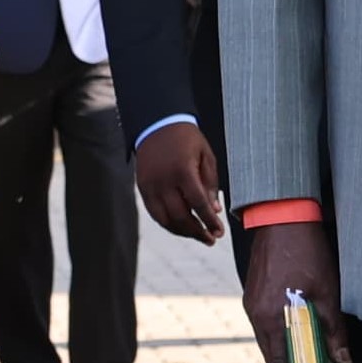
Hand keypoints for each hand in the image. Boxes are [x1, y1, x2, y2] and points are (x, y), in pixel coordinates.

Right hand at [134, 122, 224, 243]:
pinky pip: (155, 213)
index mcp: (183, 171)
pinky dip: (168, 223)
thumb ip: (210, 183)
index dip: (209, 221)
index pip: (198, 204)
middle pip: (181, 217)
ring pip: (165, 220)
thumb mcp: (206, 156)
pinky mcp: (142, 188)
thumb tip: (215, 210)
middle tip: (211, 239)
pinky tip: (181, 227)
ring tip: (197, 235)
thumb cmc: (187, 139)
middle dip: (197, 232)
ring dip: (183, 232)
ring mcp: (150, 186)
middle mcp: (164, 181)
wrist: (157, 123)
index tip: (219, 232)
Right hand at [241, 218, 343, 362]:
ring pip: (267, 341)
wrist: (282, 214)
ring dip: (282, 359)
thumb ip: (334, 330)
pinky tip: (291, 343)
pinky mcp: (255, 293)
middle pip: (270, 357)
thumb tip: (342, 362)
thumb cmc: (308, 251)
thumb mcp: (328, 291)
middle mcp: (256, 313)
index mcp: (271, 317)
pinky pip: (265, 325)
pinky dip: (278, 339)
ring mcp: (252, 302)